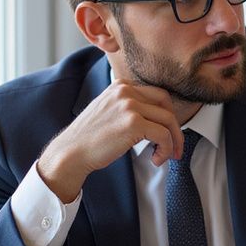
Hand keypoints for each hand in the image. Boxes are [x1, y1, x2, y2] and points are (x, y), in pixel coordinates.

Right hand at [37, 80, 184, 200]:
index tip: (168, 133)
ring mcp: (130, 105)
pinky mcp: (134, 123)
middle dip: (175, 126)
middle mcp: (126, 91)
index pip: (156, 95)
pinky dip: (165, 150)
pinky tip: (155, 159)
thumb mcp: (109, 110)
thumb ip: (129, 107)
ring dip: (172, 141)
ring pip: (168, 120)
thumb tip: (158, 119)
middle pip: (166, 104)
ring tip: (165, 156)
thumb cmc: (89, 139)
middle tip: (175, 146)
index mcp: (121, 85)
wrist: (70, 153)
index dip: (166, 115)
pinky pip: (163, 135)